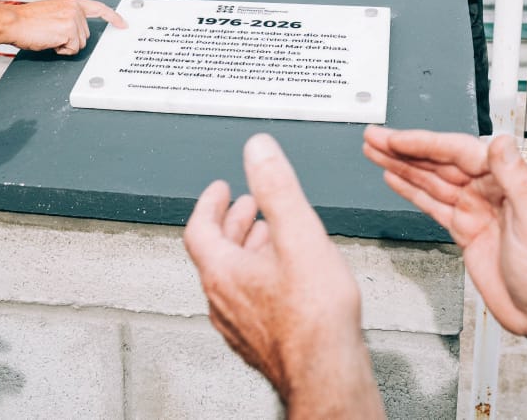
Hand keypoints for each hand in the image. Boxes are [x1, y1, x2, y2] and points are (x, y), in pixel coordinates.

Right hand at [8, 0, 125, 54]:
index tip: (123, 25)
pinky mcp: (69, 30)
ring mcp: (74, 19)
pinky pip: (72, 50)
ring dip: (65, 45)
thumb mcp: (53, 11)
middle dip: (71, 40)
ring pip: (80, 44)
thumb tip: (77, 31)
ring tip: (49, 36)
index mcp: (72, 2)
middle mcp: (75, 8)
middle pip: (86, 35)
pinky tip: (50, 41)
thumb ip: (68, 16)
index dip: (113, 17)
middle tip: (52, 34)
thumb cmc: (28, 20)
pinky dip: (61, 50)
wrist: (14, 21)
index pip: (99, 8)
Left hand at [184, 134, 380, 413]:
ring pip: (233, 279)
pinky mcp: (260, 343)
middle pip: (215, 253)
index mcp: (222, 273)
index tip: (220, 188)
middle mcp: (223, 301)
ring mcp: (240, 326)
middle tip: (246, 206)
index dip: (209, 203)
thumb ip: (277, 189)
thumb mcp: (298, 236)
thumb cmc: (314, 318)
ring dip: (247, 251)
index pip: (199, 229)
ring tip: (271, 236)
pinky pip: (249, 301)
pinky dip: (260, 277)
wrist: (327, 376)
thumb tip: (258, 150)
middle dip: (232, 223)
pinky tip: (288, 278)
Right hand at [362, 128, 526, 337]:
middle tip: (375, 137)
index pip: (459, 152)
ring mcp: (476, 209)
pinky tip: (395, 178)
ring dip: (402, 165)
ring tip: (375, 151)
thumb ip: (517, 178)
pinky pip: (433, 204)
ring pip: (431, 180)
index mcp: (509, 178)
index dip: (425, 144)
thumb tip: (501, 142)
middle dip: (404, 148)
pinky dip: (412, 190)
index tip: (398, 138)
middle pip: (439, 161)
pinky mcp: (466, 230)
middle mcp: (490, 189)